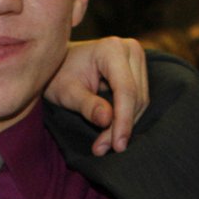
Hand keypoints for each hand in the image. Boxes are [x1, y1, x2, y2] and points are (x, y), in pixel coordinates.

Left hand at [43, 37, 148, 155]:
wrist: (58, 62)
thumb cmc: (57, 75)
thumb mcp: (67, 93)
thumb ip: (87, 105)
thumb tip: (107, 120)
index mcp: (111, 49)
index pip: (126, 90)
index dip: (123, 120)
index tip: (117, 146)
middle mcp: (129, 49)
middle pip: (136, 97)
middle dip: (122, 127)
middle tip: (102, 149)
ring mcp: (136, 57)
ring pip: (140, 100)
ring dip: (125, 125)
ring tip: (104, 144)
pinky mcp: (137, 68)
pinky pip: (138, 98)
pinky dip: (126, 118)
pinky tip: (111, 134)